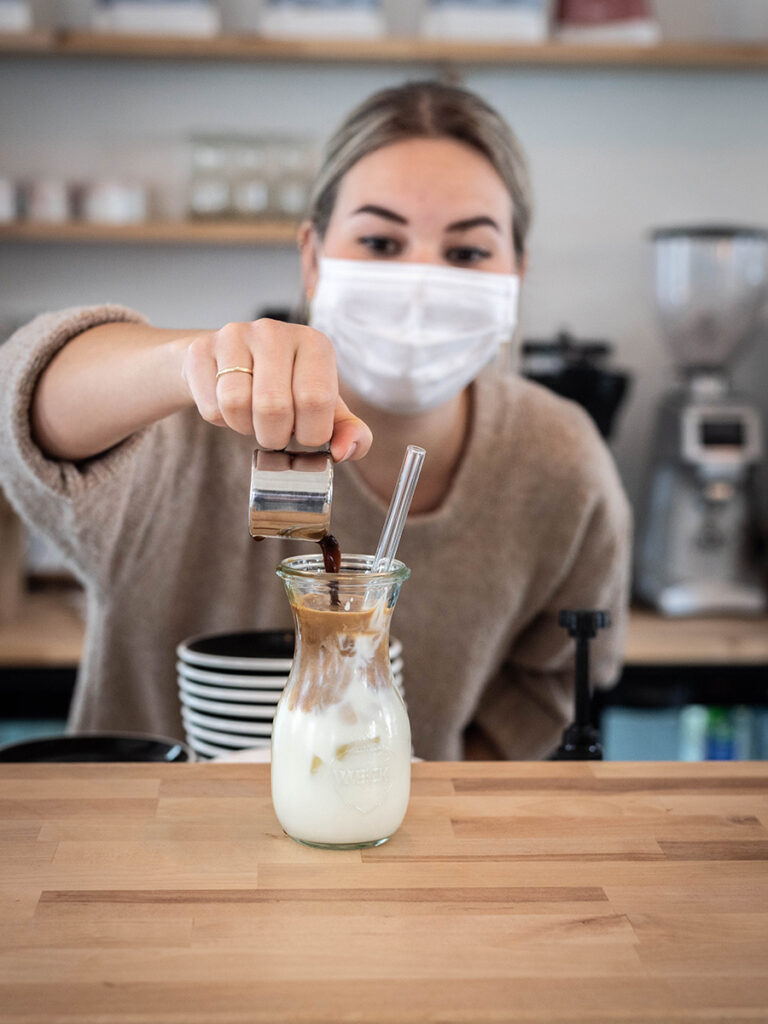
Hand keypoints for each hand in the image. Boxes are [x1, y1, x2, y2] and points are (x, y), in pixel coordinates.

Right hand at [181, 318, 371, 462]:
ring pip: (236, 405)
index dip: (310, 432)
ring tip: (254, 417)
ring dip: (246, 428)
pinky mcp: (201, 349)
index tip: (305, 433)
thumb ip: (350, 432)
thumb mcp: (326, 410)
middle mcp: (275, 332)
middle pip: (273, 406)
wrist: (233, 366)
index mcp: (314, 343)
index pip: (315, 400)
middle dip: (275, 435)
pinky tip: (231, 406)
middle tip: (276, 432)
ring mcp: (234, 336)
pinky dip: (222, 421)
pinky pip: (211, 406)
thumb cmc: (288, 390)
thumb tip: (345, 450)